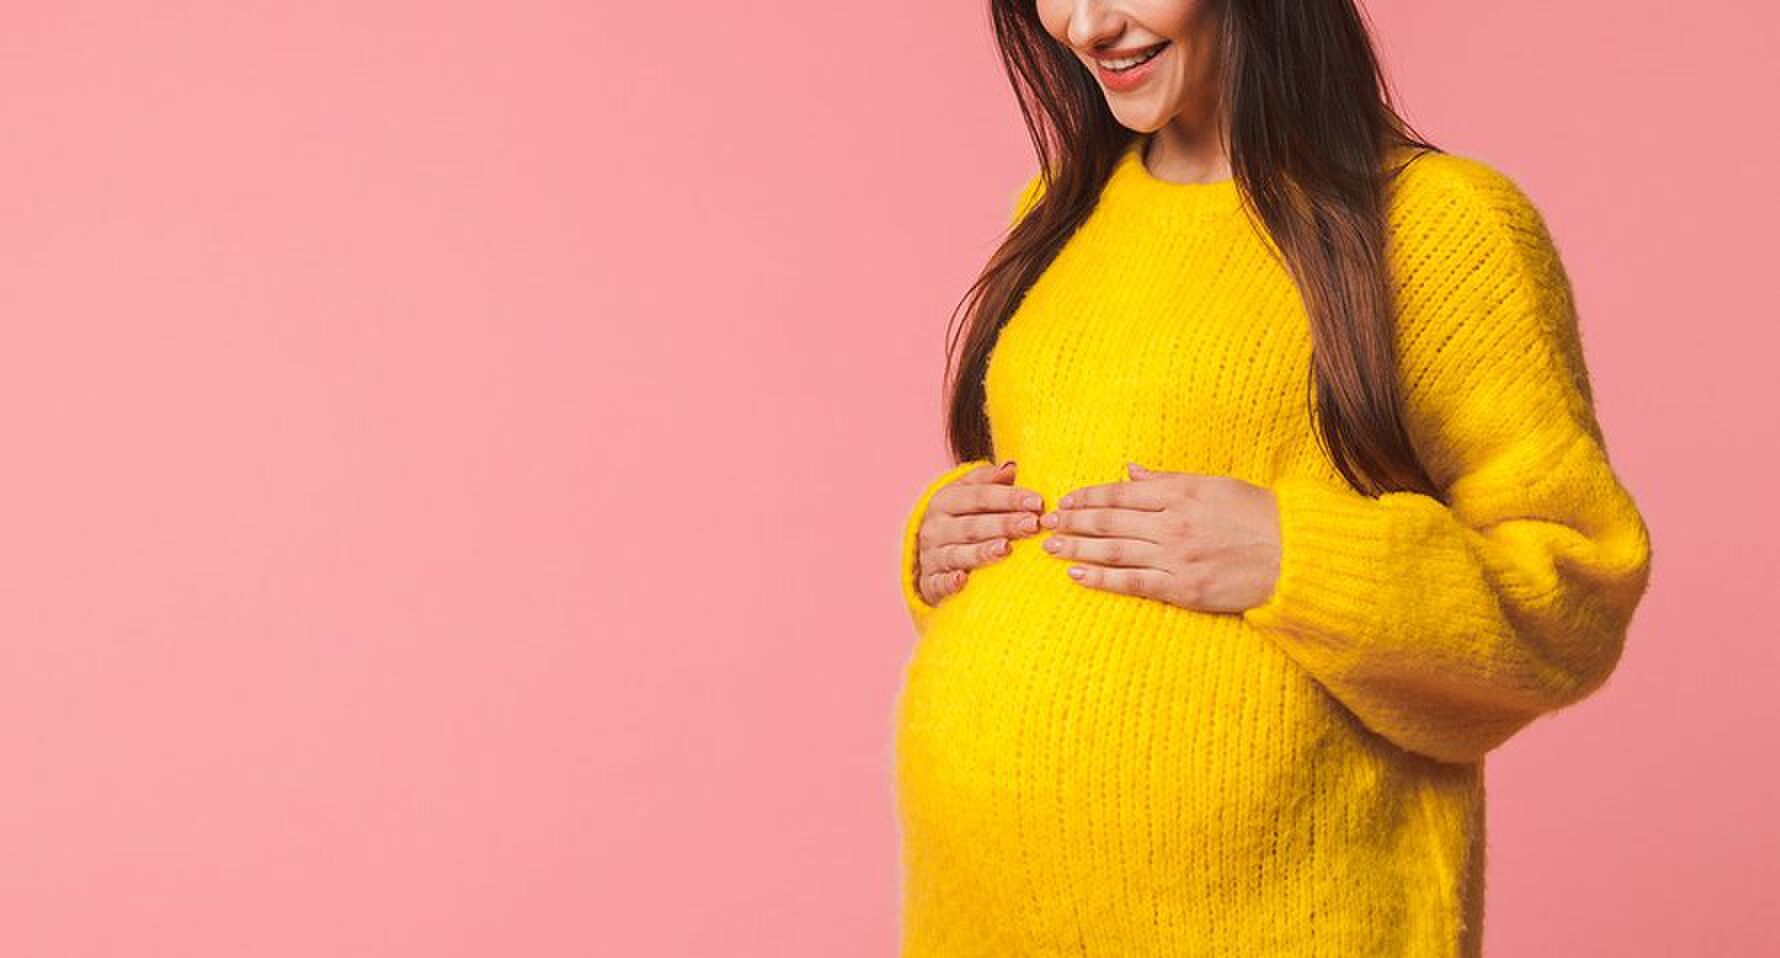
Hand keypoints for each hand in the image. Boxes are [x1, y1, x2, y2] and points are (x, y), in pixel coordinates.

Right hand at [915, 460, 1045, 606]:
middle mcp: (935, 527)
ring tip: (1005, 548)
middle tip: (1033, 524)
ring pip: (958, 553)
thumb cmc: (961, 520)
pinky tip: (962, 580)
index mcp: (946, 500)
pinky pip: (939, 583)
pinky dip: (949, 582)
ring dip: (982, 551)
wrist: (931, 557)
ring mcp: (931, 556)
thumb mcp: (969, 495)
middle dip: (1004, 524)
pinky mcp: (929, 583)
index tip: (1037, 501)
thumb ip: (989, 481)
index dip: (1009, 497)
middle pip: (972, 525)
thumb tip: (1011, 467)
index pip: (980, 496)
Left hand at [1039, 462, 1281, 613]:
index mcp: (1180, 493)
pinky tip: (1077, 575)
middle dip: (1074, 521)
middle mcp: (1172, 524)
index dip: (1089, 496)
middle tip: (1047, 522)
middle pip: (1110, 521)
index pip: (1121, 493)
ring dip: (1077, 547)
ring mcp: (1175, 558)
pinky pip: (1132, 583)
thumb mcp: (1215, 485)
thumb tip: (1130, 470)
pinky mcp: (1181, 589)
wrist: (1295, 557)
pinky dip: (1101, 579)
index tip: (1067, 499)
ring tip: (1051, 548)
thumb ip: (1168, 479)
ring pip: (1113, 550)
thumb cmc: (1259, 516)